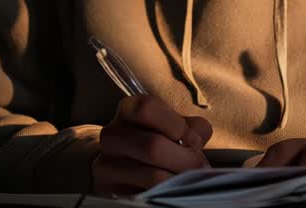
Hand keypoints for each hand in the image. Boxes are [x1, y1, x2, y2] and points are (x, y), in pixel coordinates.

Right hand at [93, 94, 213, 194]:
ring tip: (189, 180)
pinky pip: (146, 196)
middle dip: (185, 159)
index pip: (147, 109)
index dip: (175, 124)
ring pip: (152, 176)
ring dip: (179, 179)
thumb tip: (195, 139)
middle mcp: (112, 135)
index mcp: (128, 110)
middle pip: (153, 146)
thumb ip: (192, 127)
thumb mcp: (175, 126)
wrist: (122, 165)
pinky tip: (172, 190)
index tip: (192, 140)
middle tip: (199, 166)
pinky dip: (166, 194)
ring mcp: (106, 165)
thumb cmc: (156, 139)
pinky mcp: (110, 191)